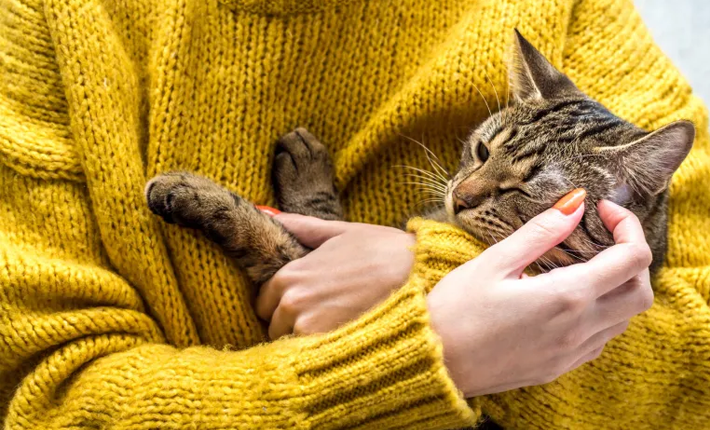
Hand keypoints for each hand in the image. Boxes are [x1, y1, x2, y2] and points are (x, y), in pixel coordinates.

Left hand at [256, 213, 415, 338]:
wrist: (420, 276)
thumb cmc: (383, 251)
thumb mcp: (340, 231)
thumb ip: (301, 227)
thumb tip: (268, 215)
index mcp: (290, 275)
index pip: (264, 300)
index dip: (282, 302)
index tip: (304, 301)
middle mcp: (293, 303)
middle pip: (275, 324)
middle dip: (291, 321)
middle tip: (322, 314)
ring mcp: (309, 328)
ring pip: (291, 342)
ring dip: (305, 338)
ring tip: (335, 325)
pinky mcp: (329, 348)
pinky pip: (310, 357)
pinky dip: (321, 351)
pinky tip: (342, 338)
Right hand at [427, 195, 653, 396]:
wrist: (434, 362)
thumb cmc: (455, 309)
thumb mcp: (494, 261)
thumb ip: (541, 232)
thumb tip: (577, 203)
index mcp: (566, 297)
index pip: (631, 259)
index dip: (627, 227)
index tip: (602, 211)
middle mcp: (578, 329)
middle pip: (640, 293)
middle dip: (632, 259)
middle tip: (603, 237)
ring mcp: (571, 353)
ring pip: (623, 319)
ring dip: (617, 288)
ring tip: (583, 266)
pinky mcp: (558, 368)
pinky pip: (599, 340)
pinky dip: (600, 314)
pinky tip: (567, 299)